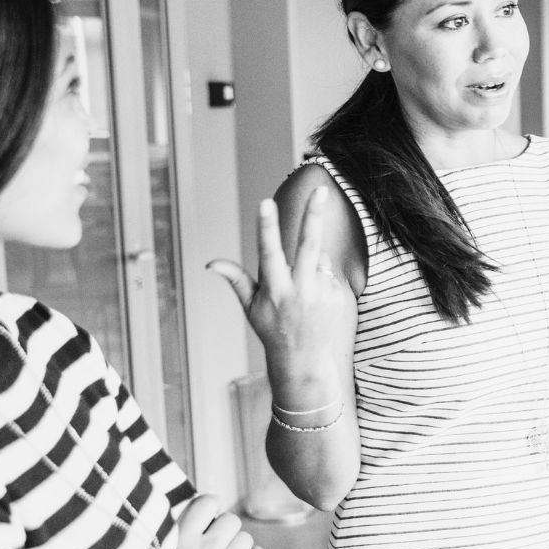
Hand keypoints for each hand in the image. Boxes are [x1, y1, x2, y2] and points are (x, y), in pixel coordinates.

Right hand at [164, 495, 267, 548]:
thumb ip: (173, 535)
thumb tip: (191, 513)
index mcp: (180, 538)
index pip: (207, 501)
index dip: (207, 509)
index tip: (201, 521)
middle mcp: (207, 547)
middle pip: (230, 519)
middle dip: (222, 530)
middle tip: (208, 547)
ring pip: (246, 537)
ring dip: (235, 546)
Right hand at [208, 191, 354, 396]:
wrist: (303, 359)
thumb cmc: (271, 328)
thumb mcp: (250, 307)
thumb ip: (236, 280)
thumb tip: (210, 262)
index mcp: (274, 289)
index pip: (268, 251)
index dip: (265, 227)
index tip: (265, 202)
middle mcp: (299, 289)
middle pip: (309, 244)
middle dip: (313, 215)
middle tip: (321, 189)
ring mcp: (321, 293)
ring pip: (318, 259)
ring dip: (309, 266)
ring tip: (301, 293)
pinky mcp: (338, 296)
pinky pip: (328, 273)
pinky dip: (320, 279)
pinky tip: (314, 300)